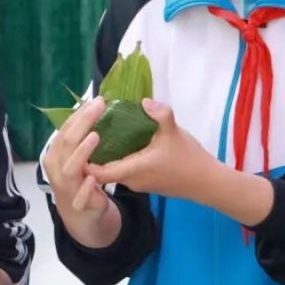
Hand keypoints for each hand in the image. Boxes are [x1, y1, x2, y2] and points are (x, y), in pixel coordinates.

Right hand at [42, 97, 119, 247]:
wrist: (81, 215)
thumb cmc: (78, 180)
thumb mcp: (75, 157)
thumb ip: (80, 138)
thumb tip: (95, 108)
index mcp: (55, 154)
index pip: (65, 130)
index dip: (79, 114)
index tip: (97, 100)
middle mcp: (57, 168)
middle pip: (67, 143)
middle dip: (83, 123)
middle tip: (100, 107)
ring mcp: (66, 186)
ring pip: (70, 168)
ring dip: (82, 152)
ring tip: (96, 136)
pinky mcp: (79, 204)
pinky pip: (81, 196)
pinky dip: (86, 187)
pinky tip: (93, 178)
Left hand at [89, 99, 214, 200]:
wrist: (206, 182)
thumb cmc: (189, 159)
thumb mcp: (174, 132)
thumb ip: (160, 113)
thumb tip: (144, 100)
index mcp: (133, 169)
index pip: (97, 172)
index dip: (84, 160)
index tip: (78, 141)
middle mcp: (130, 180)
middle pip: (100, 171)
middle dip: (90, 154)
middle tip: (85, 132)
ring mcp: (137, 183)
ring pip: (112, 171)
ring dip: (104, 156)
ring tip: (99, 133)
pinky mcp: (144, 182)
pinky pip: (122, 172)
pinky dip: (116, 159)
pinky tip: (119, 142)